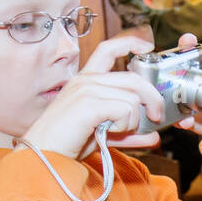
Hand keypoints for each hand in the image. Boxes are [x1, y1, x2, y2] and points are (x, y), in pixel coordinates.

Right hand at [20, 33, 164, 159]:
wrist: (45, 156)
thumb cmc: (68, 143)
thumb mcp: (105, 132)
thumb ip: (128, 130)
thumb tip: (154, 135)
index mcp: (86, 80)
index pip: (108, 49)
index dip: (130, 43)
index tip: (147, 47)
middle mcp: (86, 80)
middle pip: (134, 78)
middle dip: (153, 98)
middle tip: (156, 117)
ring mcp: (86, 89)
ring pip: (133, 98)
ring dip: (133, 120)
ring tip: (115, 130)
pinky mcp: (88, 102)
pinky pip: (125, 109)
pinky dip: (125, 125)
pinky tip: (108, 132)